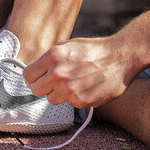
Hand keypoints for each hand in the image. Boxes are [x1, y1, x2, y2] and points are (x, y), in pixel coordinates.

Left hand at [23, 36, 138, 107]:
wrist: (121, 57)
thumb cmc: (95, 50)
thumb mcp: (69, 45)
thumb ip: (50, 58)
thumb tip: (36, 72)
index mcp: (53, 56)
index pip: (28, 76)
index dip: (33, 77)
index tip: (38, 78)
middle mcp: (59, 73)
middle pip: (36, 90)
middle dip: (44, 87)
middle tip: (56, 82)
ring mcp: (70, 89)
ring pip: (52, 99)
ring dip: (60, 94)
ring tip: (75, 82)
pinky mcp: (81, 101)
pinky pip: (70, 103)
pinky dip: (76, 97)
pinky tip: (87, 87)